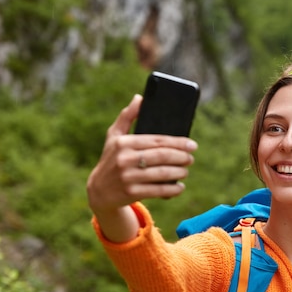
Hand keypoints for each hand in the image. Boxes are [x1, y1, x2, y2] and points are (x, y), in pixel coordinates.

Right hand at [87, 94, 197, 216]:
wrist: (99, 191)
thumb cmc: (111, 159)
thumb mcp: (114, 136)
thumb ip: (127, 117)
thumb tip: (140, 98)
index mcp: (123, 142)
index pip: (157, 140)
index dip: (178, 142)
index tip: (192, 145)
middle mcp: (124, 159)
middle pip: (162, 156)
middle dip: (181, 157)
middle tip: (191, 158)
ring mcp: (128, 177)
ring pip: (162, 173)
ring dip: (179, 172)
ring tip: (186, 171)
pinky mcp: (131, 193)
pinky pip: (158, 191)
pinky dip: (172, 189)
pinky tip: (180, 187)